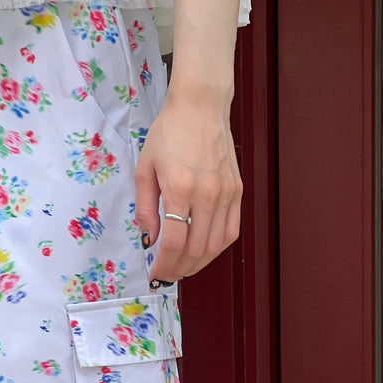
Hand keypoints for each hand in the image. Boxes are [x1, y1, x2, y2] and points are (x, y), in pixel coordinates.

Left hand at [134, 92, 242, 282]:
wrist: (201, 107)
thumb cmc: (168, 133)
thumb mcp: (145, 169)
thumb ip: (146, 208)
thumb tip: (150, 240)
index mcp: (180, 188)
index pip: (174, 242)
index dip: (164, 265)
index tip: (155, 273)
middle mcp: (207, 194)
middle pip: (196, 249)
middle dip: (179, 269)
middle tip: (167, 275)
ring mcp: (226, 194)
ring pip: (216, 246)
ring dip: (198, 264)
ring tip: (183, 268)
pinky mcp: (237, 191)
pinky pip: (231, 231)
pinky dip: (217, 248)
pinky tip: (203, 252)